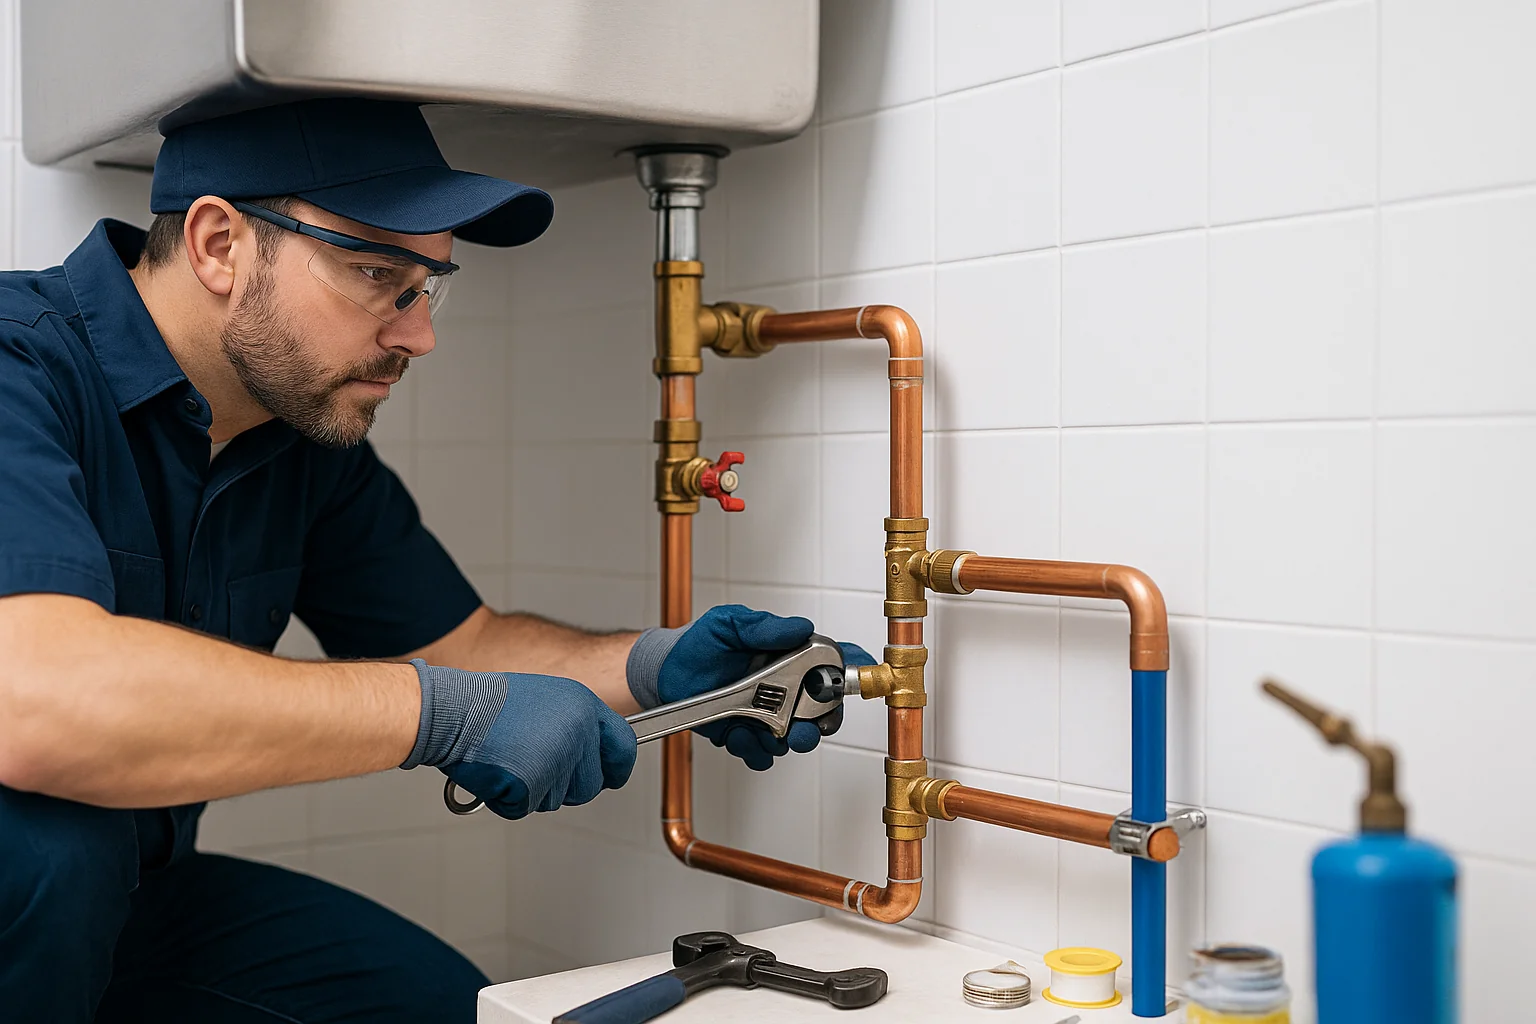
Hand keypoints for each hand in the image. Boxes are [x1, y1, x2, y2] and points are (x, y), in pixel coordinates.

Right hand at [402, 661, 636, 819]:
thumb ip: (575, 725)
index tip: (611, 776)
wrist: (452, 710)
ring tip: (511, 759)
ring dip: (534, 790)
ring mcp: (557, 758)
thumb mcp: (547, 700)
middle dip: (565, 785)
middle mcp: (578, 731)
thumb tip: (593, 755)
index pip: (623, 747)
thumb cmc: (489, 706)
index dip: (617, 768)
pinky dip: (508, 799)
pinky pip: (526, 807)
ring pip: (558, 800)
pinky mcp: (533, 783)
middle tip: (534, 765)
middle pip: (590, 785)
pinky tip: (498, 771)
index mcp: (584, 706)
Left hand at [625, 605, 875, 770]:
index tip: (857, 681)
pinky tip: (737, 736)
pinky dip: (754, 752)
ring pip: (795, 739)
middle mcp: (786, 690)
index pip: (832, 666)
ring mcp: (769, 716)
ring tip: (756, 730)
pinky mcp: (748, 738)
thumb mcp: (730, 624)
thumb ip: (764, 626)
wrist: (666, 673)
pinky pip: (763, 756)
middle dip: (821, 724)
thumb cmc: (701, 643)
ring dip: (782, 740)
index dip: (852, 674)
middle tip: (806, 727)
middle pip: (823, 713)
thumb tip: (801, 627)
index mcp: (790, 658)